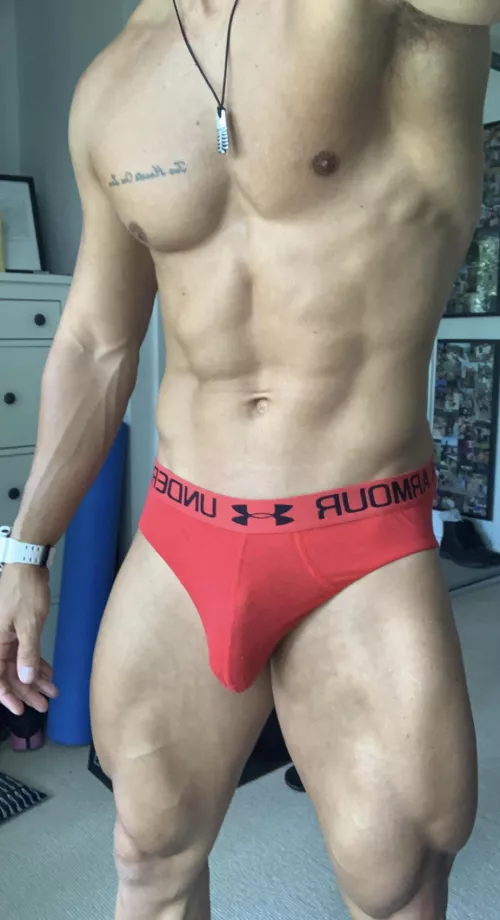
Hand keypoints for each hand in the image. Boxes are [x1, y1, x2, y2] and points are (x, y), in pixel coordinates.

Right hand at [0, 565, 57, 714]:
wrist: (28, 565)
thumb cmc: (25, 593)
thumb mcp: (28, 625)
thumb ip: (26, 654)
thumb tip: (25, 679)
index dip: (9, 696)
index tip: (21, 710)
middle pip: (10, 674)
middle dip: (27, 691)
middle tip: (45, 704)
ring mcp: (7, 636)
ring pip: (19, 664)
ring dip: (35, 679)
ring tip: (52, 692)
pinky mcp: (17, 629)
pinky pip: (25, 652)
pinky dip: (36, 662)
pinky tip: (49, 673)